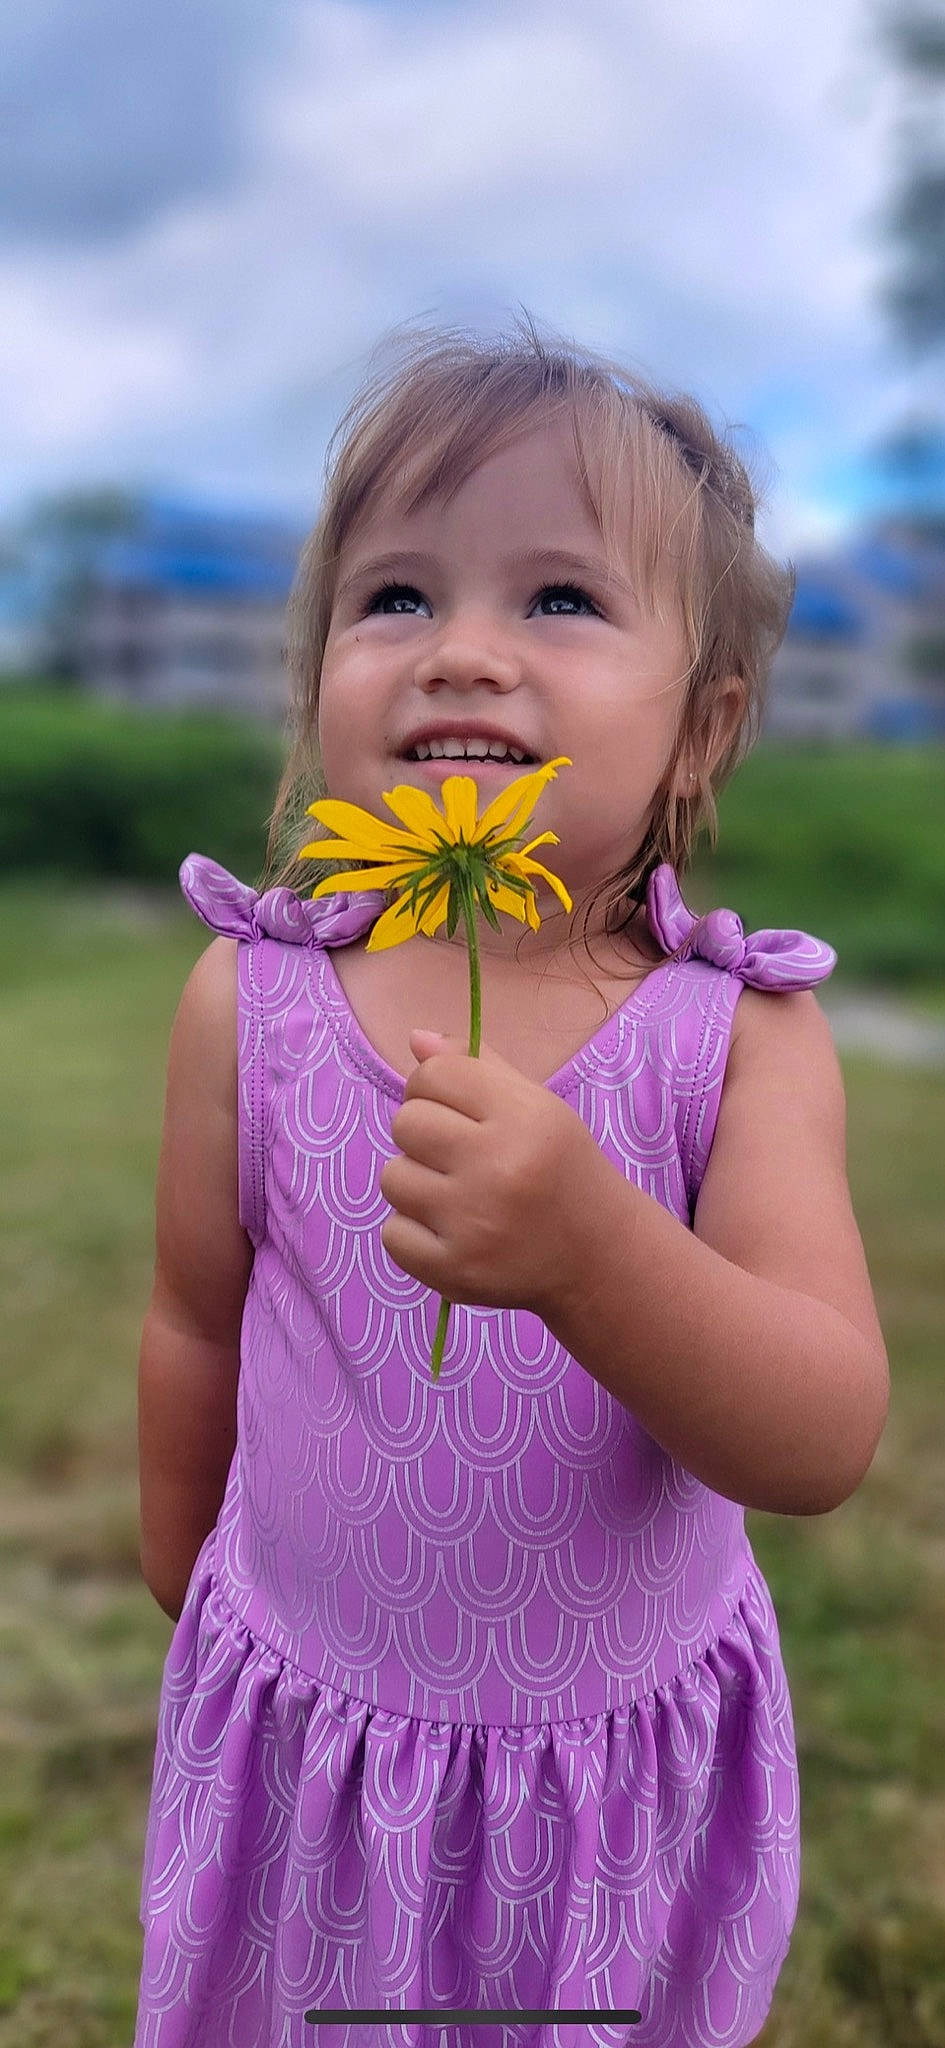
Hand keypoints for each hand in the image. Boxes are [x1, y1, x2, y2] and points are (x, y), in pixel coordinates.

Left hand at [378, 1027, 602, 1317]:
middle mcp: (499, 1167)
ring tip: (455, 1196)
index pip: (435, 1074)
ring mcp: (474, 1223)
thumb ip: (477, 1068)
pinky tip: (451, 1232)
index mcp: (523, 1117)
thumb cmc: (560, 1169)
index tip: (453, 1109)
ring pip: (392, 1178)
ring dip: (415, 1184)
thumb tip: (415, 1038)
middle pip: (406, 1122)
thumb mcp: (537, 1106)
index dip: (433, 1086)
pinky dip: (413, 1233)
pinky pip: (392, 1233)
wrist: (597, 1254)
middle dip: (423, 1134)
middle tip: (458, 1156)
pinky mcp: (454, 1270)